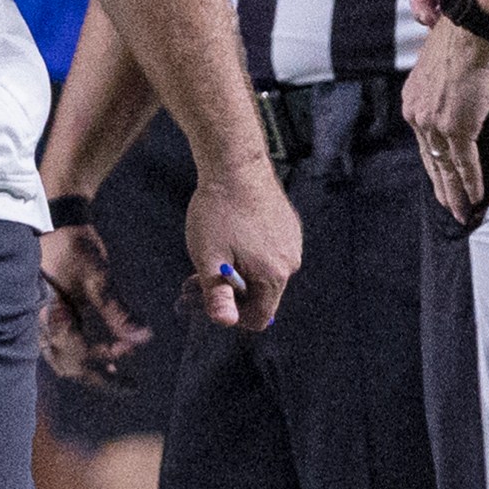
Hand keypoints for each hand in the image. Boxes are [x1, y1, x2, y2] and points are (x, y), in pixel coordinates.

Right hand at [38, 224, 149, 385]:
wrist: (56, 226)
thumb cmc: (72, 248)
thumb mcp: (97, 276)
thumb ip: (117, 309)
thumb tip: (144, 337)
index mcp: (47, 316)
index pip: (77, 350)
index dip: (106, 353)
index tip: (132, 348)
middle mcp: (40, 327)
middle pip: (69, 365)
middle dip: (100, 378)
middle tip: (132, 387)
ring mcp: (42, 325)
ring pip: (65, 361)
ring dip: (93, 372)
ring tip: (122, 381)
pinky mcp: (50, 321)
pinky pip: (65, 349)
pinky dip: (86, 358)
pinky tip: (110, 361)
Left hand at [185, 163, 298, 330]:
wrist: (236, 164)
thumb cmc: (218, 211)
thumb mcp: (209, 258)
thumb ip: (217, 295)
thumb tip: (226, 323)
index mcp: (274, 275)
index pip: (258, 317)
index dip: (231, 315)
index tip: (207, 296)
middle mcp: (290, 261)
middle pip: (261, 295)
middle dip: (230, 291)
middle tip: (197, 278)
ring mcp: (292, 242)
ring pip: (263, 273)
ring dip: (238, 271)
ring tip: (212, 251)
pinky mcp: (288, 225)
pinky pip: (269, 253)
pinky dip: (249, 253)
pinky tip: (231, 233)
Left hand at [406, 14, 488, 222]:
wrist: (467, 34)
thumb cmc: (458, 44)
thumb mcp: (438, 70)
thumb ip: (439, 92)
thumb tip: (452, 100)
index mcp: (412, 103)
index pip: (423, 142)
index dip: (433, 163)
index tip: (439, 178)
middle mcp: (418, 116)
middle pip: (431, 160)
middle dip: (441, 187)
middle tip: (448, 207)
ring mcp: (436, 125)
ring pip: (446, 167)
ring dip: (455, 193)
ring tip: (460, 212)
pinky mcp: (457, 128)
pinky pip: (464, 163)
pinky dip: (471, 182)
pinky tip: (475, 197)